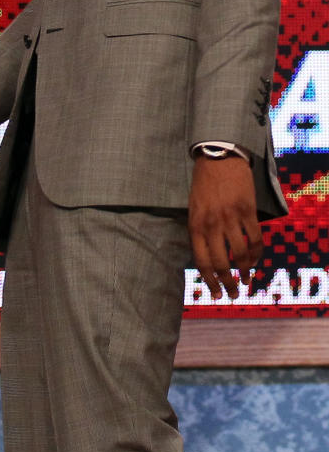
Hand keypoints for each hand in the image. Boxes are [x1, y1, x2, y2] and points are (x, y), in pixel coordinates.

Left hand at [188, 154, 261, 300]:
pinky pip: (255, 238)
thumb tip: (206, 257)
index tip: (216, 294)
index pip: (202, 261)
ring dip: (246, 270)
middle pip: (221, 263)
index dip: (210, 282)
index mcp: (195, 225)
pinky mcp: (247, 211)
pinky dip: (258, 253)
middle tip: (233, 293)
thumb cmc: (203, 184)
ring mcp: (230, 218)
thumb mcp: (193, 208)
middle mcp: (212, 224)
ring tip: (246, 279)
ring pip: (241, 254)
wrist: (218, 157)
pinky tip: (256, 260)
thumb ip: (199, 231)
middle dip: (228, 283)